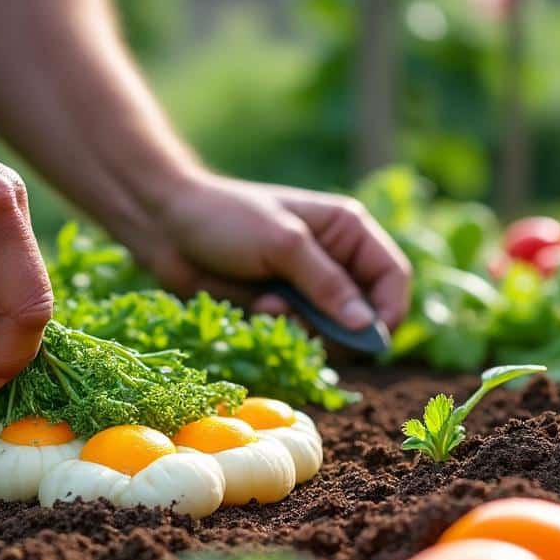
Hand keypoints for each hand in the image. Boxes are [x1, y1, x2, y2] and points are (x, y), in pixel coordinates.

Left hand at [128, 173, 411, 329]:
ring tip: (270, 306)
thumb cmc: (226, 219)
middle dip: (338, 326)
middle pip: (366, 312)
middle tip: (305, 323)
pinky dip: (282, 330)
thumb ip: (327, 285)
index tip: (370, 340)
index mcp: (348, 230)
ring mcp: (307, 286)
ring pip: (331, 331)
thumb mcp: (283, 245)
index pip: (393, 277)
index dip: (388, 311)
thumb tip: (366, 326)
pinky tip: (255, 308)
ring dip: (305, 328)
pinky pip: (299, 335)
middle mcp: (335, 259)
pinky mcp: (281, 306)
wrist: (166, 226)